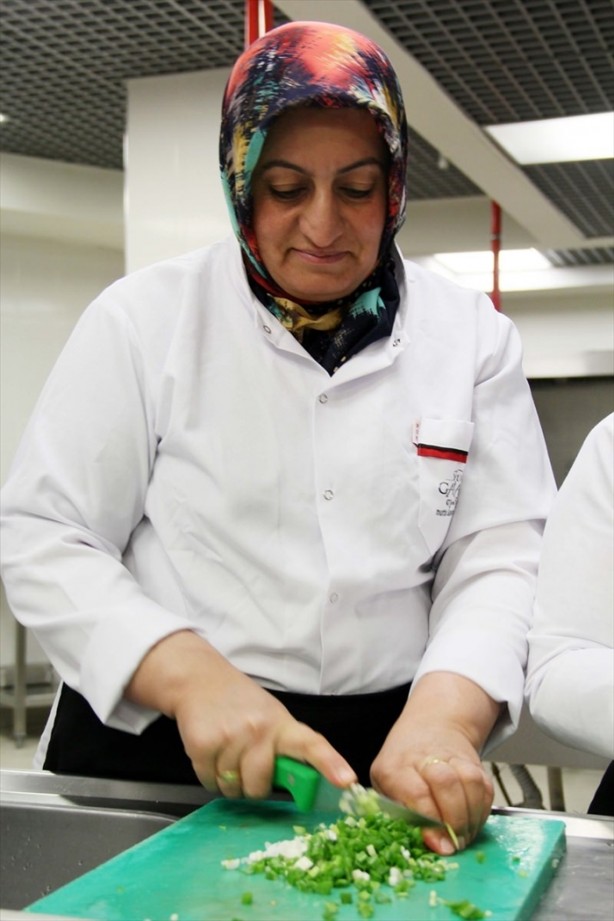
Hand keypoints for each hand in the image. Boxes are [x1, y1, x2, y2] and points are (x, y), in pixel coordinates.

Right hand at [126, 630, 356, 797]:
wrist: (200, 679)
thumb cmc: (240, 703)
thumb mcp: (270, 716)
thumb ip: (284, 748)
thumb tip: (301, 787)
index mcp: (281, 724)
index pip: (311, 744)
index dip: (330, 764)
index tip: (347, 781)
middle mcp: (259, 730)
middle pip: (259, 788)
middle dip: (251, 785)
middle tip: (245, 763)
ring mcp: (231, 737)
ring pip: (232, 789)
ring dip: (227, 780)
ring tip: (225, 752)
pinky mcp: (204, 744)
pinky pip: (209, 783)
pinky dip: (208, 776)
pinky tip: (210, 752)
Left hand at [370, 673, 497, 854]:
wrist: (427, 729)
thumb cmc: (400, 768)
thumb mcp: (386, 790)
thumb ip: (402, 817)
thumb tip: (430, 844)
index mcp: (395, 767)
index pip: (417, 794)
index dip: (431, 822)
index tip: (438, 844)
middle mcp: (424, 757)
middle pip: (446, 783)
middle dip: (454, 820)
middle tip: (454, 843)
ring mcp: (452, 756)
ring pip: (471, 782)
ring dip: (472, 816)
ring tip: (464, 835)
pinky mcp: (474, 761)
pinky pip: (485, 787)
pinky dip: (482, 810)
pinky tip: (472, 821)